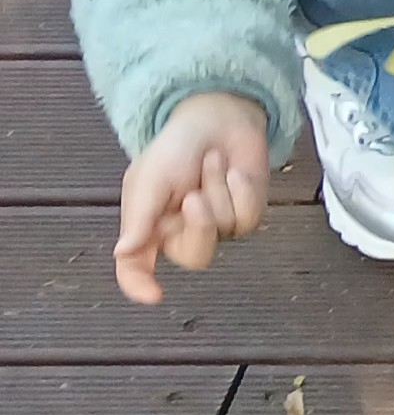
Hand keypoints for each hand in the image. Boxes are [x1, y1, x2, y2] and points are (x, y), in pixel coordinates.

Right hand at [115, 90, 270, 305]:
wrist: (217, 119)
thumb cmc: (176, 148)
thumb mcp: (150, 178)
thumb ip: (139, 218)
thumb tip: (123, 253)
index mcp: (148, 227)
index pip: (137, 267)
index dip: (140, 285)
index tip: (154, 295)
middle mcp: (181, 232)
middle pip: (196, 257)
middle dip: (200, 226)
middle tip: (194, 196)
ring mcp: (217, 226)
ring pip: (225, 232)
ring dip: (218, 192)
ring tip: (210, 165)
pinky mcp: (246, 214)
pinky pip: (249, 217)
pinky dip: (241, 190)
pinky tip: (233, 172)